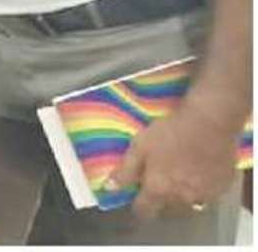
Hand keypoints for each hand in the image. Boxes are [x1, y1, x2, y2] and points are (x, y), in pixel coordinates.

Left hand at [107, 101, 244, 219]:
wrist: (210, 122)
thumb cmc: (170, 132)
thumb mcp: (140, 147)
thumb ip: (125, 171)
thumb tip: (110, 188)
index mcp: (159, 189)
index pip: (145, 211)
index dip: (139, 206)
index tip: (138, 198)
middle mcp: (182, 198)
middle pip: (167, 208)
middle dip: (160, 198)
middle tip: (160, 179)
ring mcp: (204, 195)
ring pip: (189, 204)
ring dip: (181, 196)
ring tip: (179, 176)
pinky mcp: (222, 187)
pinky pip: (208, 196)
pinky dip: (201, 189)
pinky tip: (198, 172)